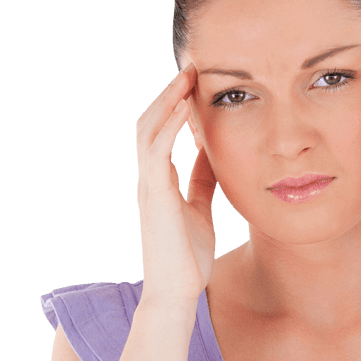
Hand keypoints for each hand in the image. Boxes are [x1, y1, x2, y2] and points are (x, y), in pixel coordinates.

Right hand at [134, 65, 216, 303]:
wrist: (177, 292)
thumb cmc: (188, 258)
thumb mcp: (201, 210)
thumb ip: (202, 183)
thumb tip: (212, 156)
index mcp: (160, 182)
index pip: (162, 133)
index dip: (175, 106)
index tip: (195, 82)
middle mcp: (150, 180)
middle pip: (151, 123)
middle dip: (169, 94)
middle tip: (191, 68)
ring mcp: (149, 187)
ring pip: (148, 131)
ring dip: (166, 102)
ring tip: (186, 78)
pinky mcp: (155, 197)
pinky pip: (156, 153)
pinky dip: (168, 128)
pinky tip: (183, 109)